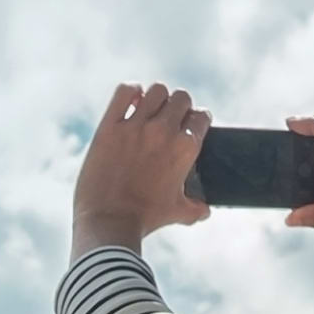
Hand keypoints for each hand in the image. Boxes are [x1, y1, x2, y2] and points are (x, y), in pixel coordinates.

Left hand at [71, 83, 212, 257]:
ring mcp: (136, 126)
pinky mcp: (110, 126)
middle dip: (178, 106)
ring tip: (148, 110)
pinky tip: (130, 102)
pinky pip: (124, 91)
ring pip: (156, 91)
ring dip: (156, 98)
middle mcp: (164, 131)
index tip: (187, 126)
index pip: (201, 117)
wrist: (109, 223)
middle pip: (181, 98)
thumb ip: (195, 208)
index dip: (196, 120)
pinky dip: (130, 91)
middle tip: (168, 119)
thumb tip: (204, 210)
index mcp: (186, 148)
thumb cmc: (145, 219)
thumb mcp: (177, 213)